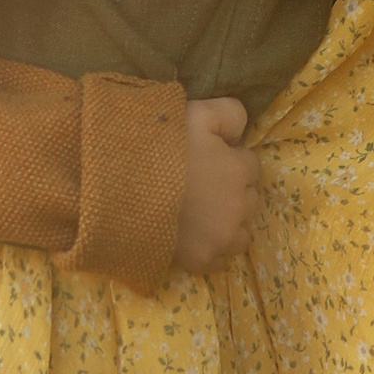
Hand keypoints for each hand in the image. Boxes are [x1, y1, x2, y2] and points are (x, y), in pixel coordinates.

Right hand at [175, 96, 255, 272]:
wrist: (123, 183)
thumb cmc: (162, 145)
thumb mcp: (199, 113)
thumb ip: (230, 114)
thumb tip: (241, 130)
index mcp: (239, 170)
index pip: (250, 164)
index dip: (230, 158)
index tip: (210, 158)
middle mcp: (238, 206)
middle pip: (249, 199)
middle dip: (233, 190)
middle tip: (205, 184)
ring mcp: (220, 237)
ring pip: (242, 233)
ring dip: (230, 222)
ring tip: (204, 213)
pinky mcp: (201, 259)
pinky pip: (221, 260)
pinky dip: (214, 249)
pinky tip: (197, 237)